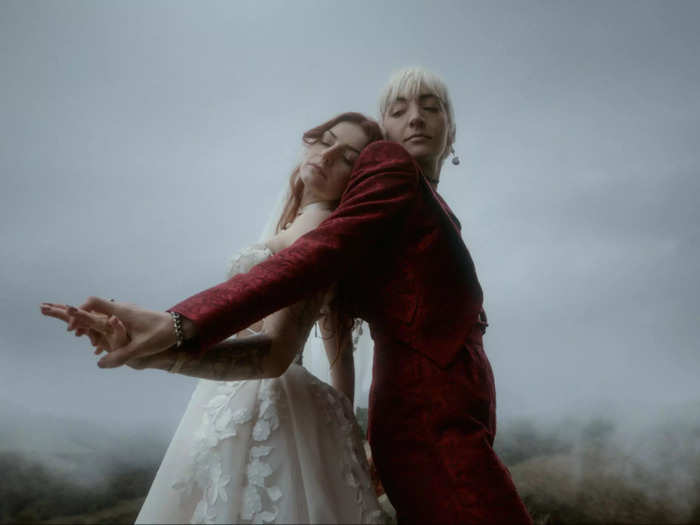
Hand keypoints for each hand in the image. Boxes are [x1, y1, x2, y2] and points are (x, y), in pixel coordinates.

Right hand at [41, 297, 178, 367]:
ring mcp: (124, 313)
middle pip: (91, 307)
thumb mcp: (142, 347)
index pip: (93, 303)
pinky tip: (93, 343)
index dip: (79, 313)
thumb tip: (100, 364)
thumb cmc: (162, 334)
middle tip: (46, 309)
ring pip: (99, 315)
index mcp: (121, 311)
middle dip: (71, 311)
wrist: (180, 327)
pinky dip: (97, 328)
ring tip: (72, 332)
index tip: (73, 329)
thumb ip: (121, 355)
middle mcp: (120, 309)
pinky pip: (107, 321)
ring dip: (85, 322)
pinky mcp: (128, 319)